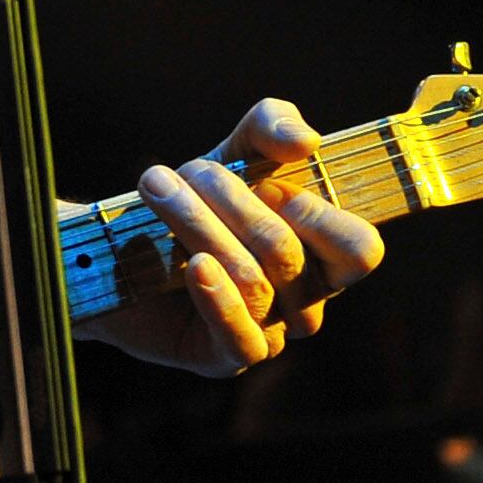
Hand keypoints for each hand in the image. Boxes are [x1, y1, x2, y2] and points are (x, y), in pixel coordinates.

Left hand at [81, 99, 384, 376]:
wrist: (123, 244)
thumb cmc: (199, 198)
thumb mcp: (237, 148)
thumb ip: (274, 125)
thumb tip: (307, 142)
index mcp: (324, 255)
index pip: (360, 249)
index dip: (314, 213)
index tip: (266, 182)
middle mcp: (306, 300)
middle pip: (288, 253)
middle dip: (233, 200)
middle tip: (191, 171)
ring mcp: (270, 332)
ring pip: (252, 281)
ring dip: (199, 224)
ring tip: (158, 189)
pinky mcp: (225, 356)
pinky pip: (238, 335)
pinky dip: (217, 296)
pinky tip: (193, 265)